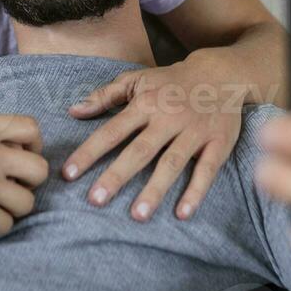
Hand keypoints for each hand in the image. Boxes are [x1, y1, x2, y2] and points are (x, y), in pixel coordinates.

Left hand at [63, 53, 248, 221]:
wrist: (221, 74)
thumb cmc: (171, 82)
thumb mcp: (137, 80)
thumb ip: (104, 96)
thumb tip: (73, 111)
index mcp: (145, 104)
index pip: (112, 131)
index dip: (89, 152)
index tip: (68, 174)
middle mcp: (168, 118)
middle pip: (140, 151)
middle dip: (117, 176)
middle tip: (96, 201)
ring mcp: (194, 131)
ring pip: (172, 163)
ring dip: (155, 190)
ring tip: (137, 216)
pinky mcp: (218, 143)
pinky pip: (207, 170)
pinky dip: (196, 191)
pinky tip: (182, 213)